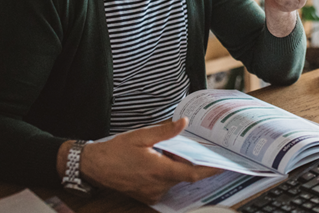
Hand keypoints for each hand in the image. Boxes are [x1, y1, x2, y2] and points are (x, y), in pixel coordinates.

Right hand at [74, 118, 219, 204]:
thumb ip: (166, 131)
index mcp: (159, 170)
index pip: (193, 173)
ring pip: (175, 179)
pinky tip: (161, 160)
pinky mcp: (147, 195)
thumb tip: (184, 123)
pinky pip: (165, 184)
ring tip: (171, 151)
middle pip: (185, 175)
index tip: (224, 164)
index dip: (210, 170)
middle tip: (197, 148)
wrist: (94, 167)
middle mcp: (158, 185)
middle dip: (191, 162)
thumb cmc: (116, 151)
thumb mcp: (142, 136)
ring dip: (178, 167)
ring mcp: (152, 192)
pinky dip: (168, 173)